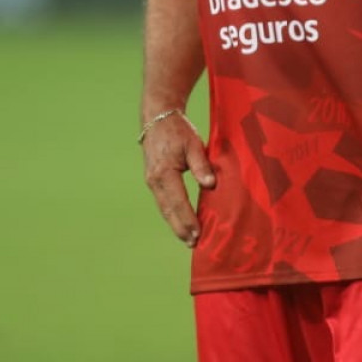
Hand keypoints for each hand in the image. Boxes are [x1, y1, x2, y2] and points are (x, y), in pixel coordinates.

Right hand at [139, 111, 213, 247]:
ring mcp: (152, 181)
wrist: (157, 117)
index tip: (198, 234)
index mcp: (164, 172)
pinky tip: (181, 223)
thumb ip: (201, 165)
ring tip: (188, 240)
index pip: (178, 202)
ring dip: (176, 225)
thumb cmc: (178, 129)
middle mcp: (154, 180)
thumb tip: (210, 184)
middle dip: (181, 229)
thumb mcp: (193, 144)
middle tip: (193, 244)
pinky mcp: (153, 180)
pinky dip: (172, 215)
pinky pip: (163, 202)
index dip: (188, 219)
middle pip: (168, 210)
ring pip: (164, 208)